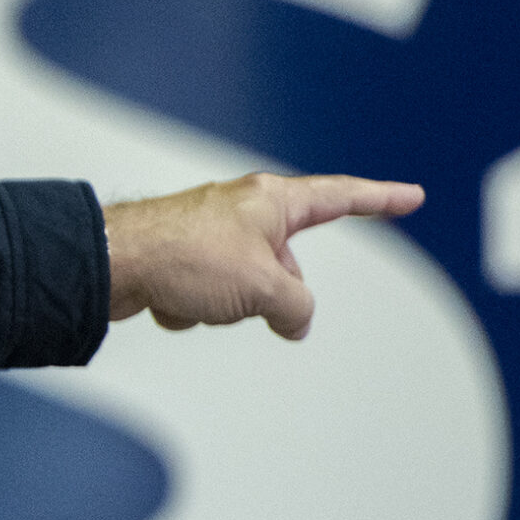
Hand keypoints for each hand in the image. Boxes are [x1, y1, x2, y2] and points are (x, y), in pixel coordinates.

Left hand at [104, 172, 422, 339]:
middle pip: (284, 267)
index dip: (379, 200)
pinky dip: (189, 309)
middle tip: (237, 296)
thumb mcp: (265, 286)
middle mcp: (241, 212)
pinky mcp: (178, 263)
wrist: (111, 264)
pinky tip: (167, 300)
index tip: (408, 198)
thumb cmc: (183, 255)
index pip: (341, 197)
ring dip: (222, 306)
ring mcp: (207, 237)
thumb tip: (295, 321)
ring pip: (242, 290)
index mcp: (271, 201)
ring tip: (194, 293)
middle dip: (264, 295)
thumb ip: (297, 306)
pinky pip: (203, 301)